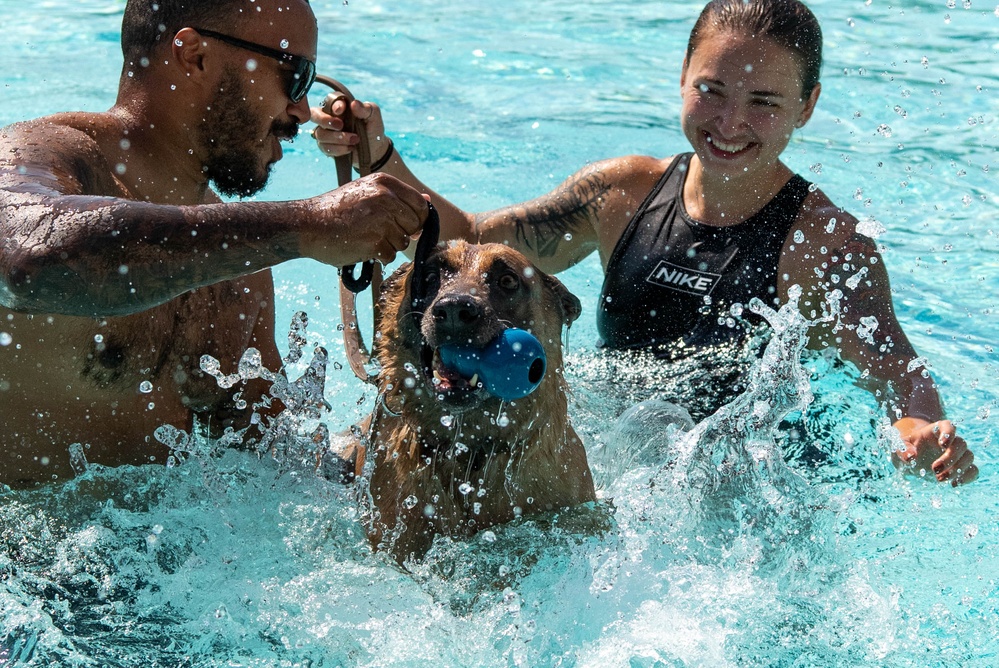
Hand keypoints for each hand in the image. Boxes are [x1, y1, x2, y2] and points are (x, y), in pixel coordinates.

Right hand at [300, 173, 428, 265]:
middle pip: (415, 225)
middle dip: (401, 233)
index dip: (416, 219)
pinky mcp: (375, 242)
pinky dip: (378, 256)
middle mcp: (386, 198)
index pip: (420, 204)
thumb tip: (427, 200)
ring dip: (388, 245)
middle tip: (378, 232)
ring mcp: (382, 220)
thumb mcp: (367, 192)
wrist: (308, 224)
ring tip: (365, 236)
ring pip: (403, 242)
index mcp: (385, 182)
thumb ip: (397, 197)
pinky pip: (390, 256)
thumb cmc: (337, 210)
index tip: (403, 224)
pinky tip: (361, 246)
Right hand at [310, 98, 390, 167]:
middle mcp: (329, 118)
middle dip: (325, 120)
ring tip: (355, 140)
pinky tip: (350, 148)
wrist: (375, 149)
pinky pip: (325, 148)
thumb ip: (365, 109)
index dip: (332, 105)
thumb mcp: (373, 116)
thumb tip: (354, 104)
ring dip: (337, 138)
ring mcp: (326, 133)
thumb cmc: (372, 129)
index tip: (341, 110)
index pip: (328, 101)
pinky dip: (338, 149)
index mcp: (339, 107)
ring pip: (320, 134)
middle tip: (340, 125)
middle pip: (315, 115)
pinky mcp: (327, 147)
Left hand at [892, 418, 977, 485]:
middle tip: (935, 469)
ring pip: (969, 456)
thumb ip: (903, 449)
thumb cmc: (907, 447)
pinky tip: (953, 484)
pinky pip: (973, 470)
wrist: (913, 456)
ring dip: (958, 469)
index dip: (949, 433)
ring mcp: (958, 454)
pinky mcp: (962, 467)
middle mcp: (951, 441)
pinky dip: (967, 478)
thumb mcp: (900, 446)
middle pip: (961, 444)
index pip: (948, 426)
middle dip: (950, 457)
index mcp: (936, 430)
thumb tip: (911, 457)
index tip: (943, 445)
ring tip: (940, 479)